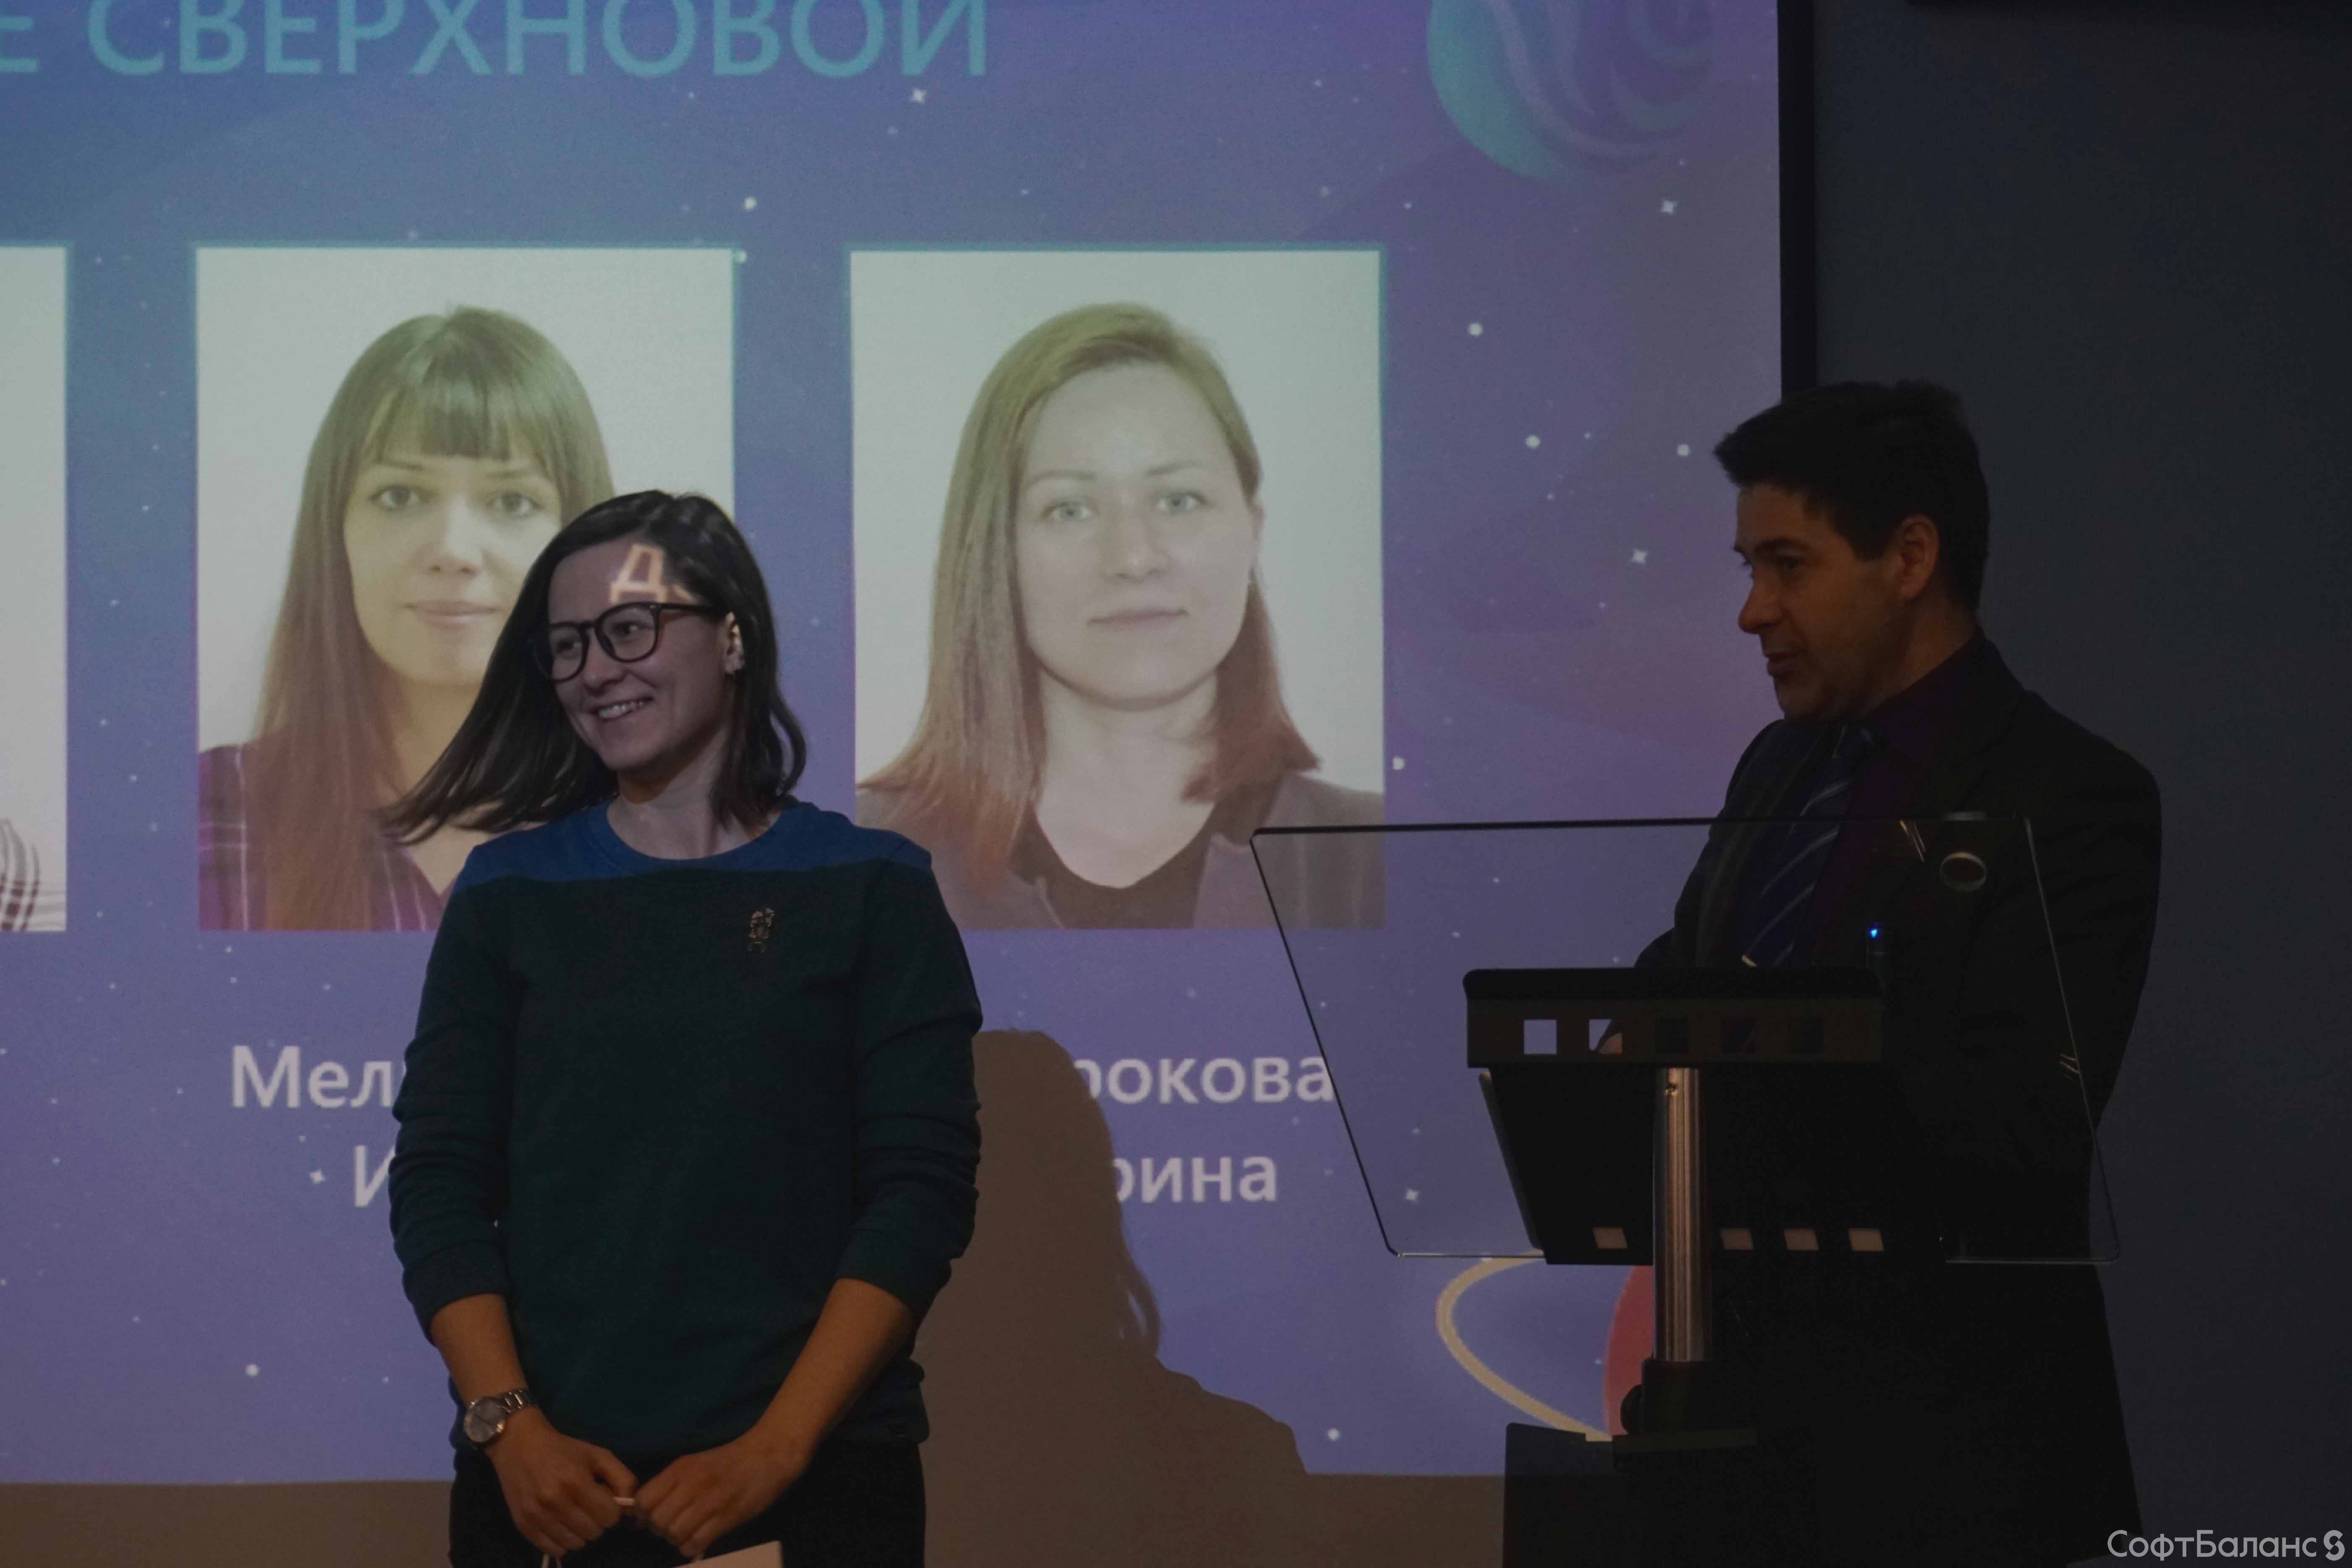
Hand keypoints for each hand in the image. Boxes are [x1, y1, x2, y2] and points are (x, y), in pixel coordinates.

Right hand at [484, 1408, 637, 1558]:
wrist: (519, 1445)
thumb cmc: (563, 1449)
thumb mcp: (598, 1455)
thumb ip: (622, 1478)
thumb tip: (630, 1506)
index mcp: (576, 1481)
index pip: (609, 1517)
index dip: (612, 1510)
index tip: (604, 1500)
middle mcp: (554, 1501)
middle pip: (593, 1532)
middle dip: (597, 1521)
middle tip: (588, 1506)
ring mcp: (537, 1515)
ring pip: (575, 1544)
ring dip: (580, 1533)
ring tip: (573, 1514)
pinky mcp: (523, 1525)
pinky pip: (553, 1549)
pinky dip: (561, 1541)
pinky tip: (560, 1523)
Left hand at [636, 1428, 810, 1559]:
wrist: (768, 1455)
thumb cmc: (729, 1462)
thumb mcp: (694, 1465)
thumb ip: (669, 1486)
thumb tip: (640, 1515)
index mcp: (680, 1469)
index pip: (643, 1500)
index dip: (643, 1515)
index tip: (652, 1518)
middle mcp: (691, 1484)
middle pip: (657, 1520)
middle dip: (660, 1530)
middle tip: (672, 1528)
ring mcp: (710, 1501)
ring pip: (674, 1533)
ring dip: (676, 1539)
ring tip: (688, 1533)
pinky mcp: (727, 1517)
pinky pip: (695, 1543)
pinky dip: (691, 1547)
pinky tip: (699, 1539)